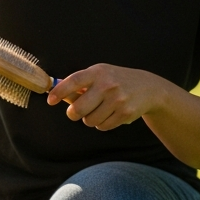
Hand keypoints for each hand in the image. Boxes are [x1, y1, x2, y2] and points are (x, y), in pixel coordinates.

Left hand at [47, 64, 170, 130]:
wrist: (148, 88)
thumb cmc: (115, 80)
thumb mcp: (99, 75)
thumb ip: (79, 84)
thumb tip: (57, 95)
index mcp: (97, 72)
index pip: (73, 82)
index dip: (59, 92)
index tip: (50, 100)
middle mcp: (107, 85)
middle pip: (78, 109)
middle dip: (73, 113)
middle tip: (75, 112)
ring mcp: (118, 100)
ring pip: (89, 120)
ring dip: (89, 119)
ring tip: (98, 110)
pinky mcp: (125, 113)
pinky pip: (102, 126)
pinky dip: (102, 124)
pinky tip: (109, 114)